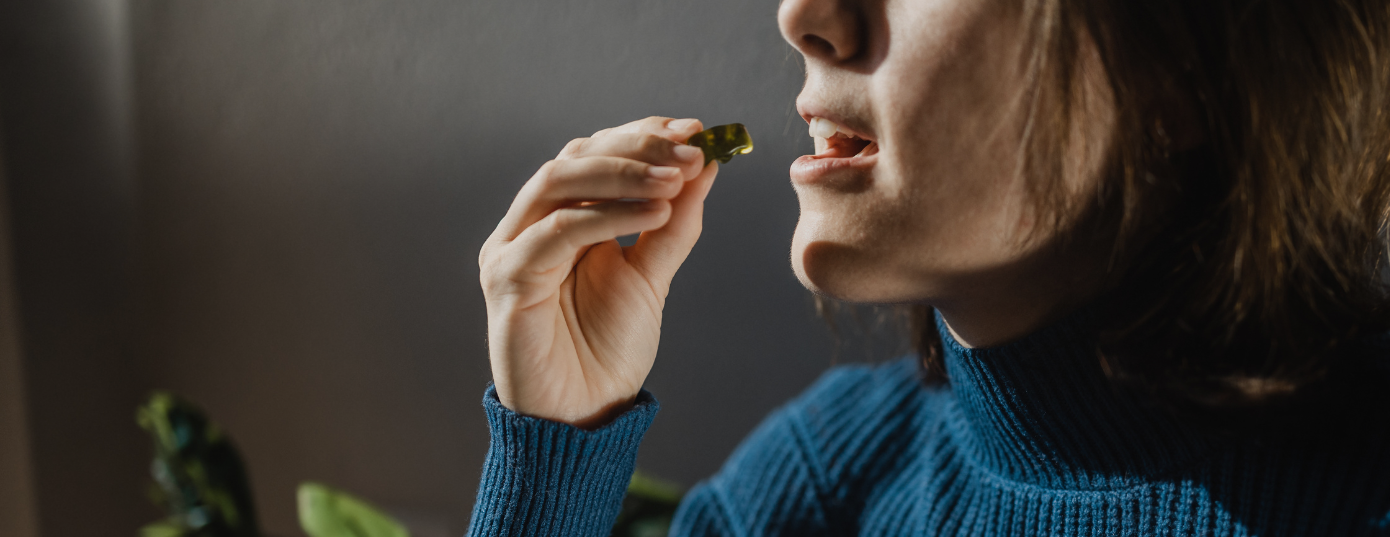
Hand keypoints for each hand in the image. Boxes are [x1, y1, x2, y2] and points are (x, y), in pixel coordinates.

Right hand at [479, 117, 716, 428]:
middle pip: (574, 157)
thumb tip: (706, 162)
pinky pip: (556, 233)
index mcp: (558, 217)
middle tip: (691, 149)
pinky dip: (607, 217)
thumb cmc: (608, 348)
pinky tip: (656, 213)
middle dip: (636, 148)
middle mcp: (528, 225)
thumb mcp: (652, 274)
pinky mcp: (506, 280)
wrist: (584, 414)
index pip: (593, 153)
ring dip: (622, 173)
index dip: (641, 135)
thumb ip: (673, 221)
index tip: (696, 131)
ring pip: (558, 182)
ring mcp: (511, 249)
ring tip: (676, 178)